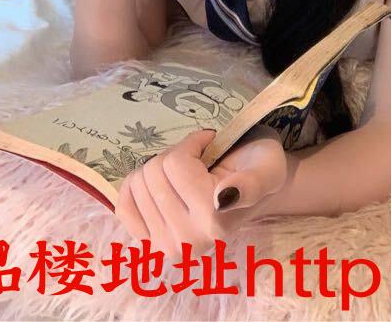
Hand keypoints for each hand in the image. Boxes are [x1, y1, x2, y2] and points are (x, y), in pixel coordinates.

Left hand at [115, 126, 287, 263]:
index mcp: (214, 222)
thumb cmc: (261, 171)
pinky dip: (136, 188)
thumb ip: (250, 185)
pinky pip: (123, 206)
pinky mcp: (150, 247)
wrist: (259, 194)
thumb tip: (222, 200)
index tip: (212, 146)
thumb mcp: (267, 168)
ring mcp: (166, 248)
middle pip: (153, 172)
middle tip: (199, 163)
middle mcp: (188, 243)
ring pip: (137, 183)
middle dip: (175, 155)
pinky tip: (160, 187)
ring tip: (186, 176)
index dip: (193, 142)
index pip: (175, 163)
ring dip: (160, 169)